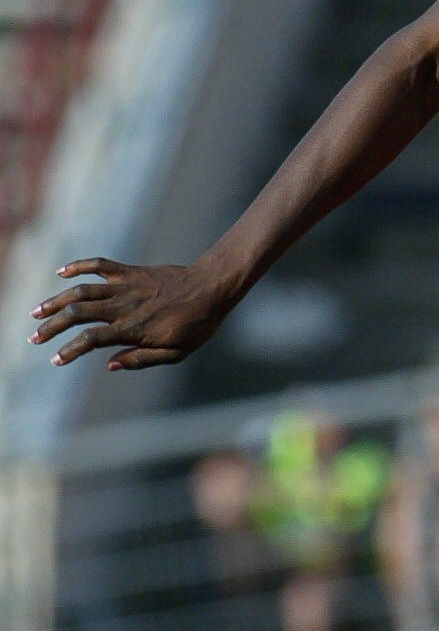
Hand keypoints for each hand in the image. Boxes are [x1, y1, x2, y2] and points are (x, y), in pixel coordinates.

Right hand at [28, 258, 235, 369]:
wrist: (212, 287)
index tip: (56, 359)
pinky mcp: (130, 271)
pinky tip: (61, 272)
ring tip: (36, 311)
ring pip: (81, 290)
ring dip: (56, 300)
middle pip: (78, 314)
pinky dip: (78, 266)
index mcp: (133, 329)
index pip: (91, 340)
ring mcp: (125, 285)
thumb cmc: (197, 324)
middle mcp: (124, 306)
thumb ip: (141, 360)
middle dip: (52, 326)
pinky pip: (99, 265)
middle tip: (34, 337)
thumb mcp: (176, 353)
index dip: (70, 350)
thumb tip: (109, 365)